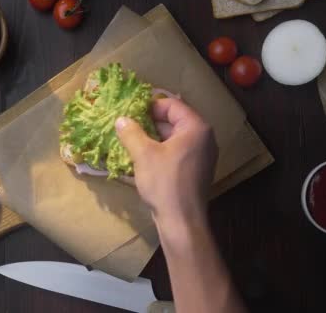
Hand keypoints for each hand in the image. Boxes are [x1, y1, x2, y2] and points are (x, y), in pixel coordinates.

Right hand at [115, 98, 217, 220]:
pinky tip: (143, 157)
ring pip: (174, 138)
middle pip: (174, 121)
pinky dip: (161, 151)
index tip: (130, 111)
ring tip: (131, 140)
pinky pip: (177, 152)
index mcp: (196, 128)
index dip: (150, 106)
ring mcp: (202, 155)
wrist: (182, 221)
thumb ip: (131, 132)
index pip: (172, 105)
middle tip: (128, 125)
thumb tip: (121, 119)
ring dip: (153, 137)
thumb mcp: (143, 154)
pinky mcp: (196, 170)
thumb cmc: (165, 183)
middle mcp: (204, 138)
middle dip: (150, 122)